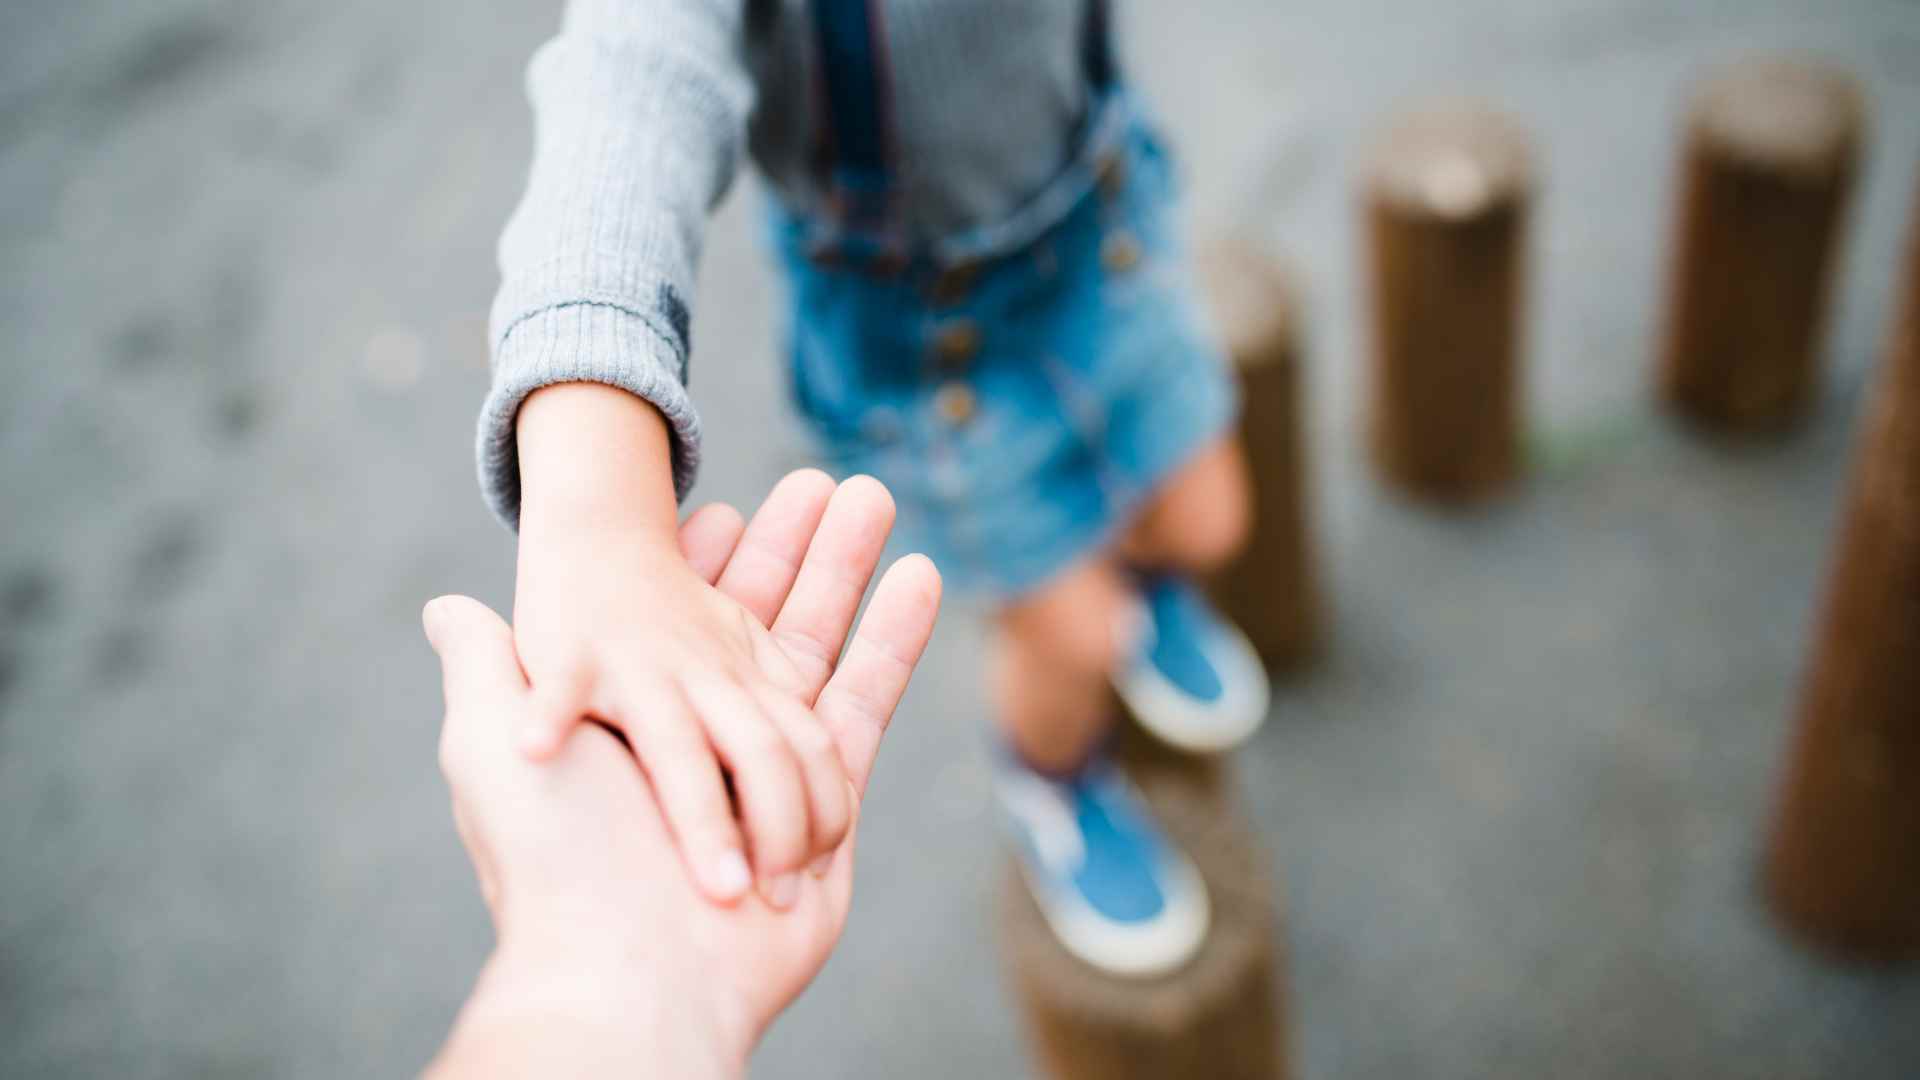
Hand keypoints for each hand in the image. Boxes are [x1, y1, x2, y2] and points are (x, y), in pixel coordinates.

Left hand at [426, 478, 940, 1075]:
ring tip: (877, 495)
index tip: (725, 507)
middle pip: (759, 623)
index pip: (673, 620)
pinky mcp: (826, 805)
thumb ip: (487, 670)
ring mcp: (766, 773)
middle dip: (796, 550)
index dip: (702, 562)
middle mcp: (701, 740)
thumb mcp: (489, 748)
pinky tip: (921, 575)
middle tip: (831, 479)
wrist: (628, 973)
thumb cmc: (555, 858)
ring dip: (848, 571)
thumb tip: (446, 608)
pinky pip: (864, 706)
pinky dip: (893, 639)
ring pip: (816, 650)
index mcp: (631, 720)